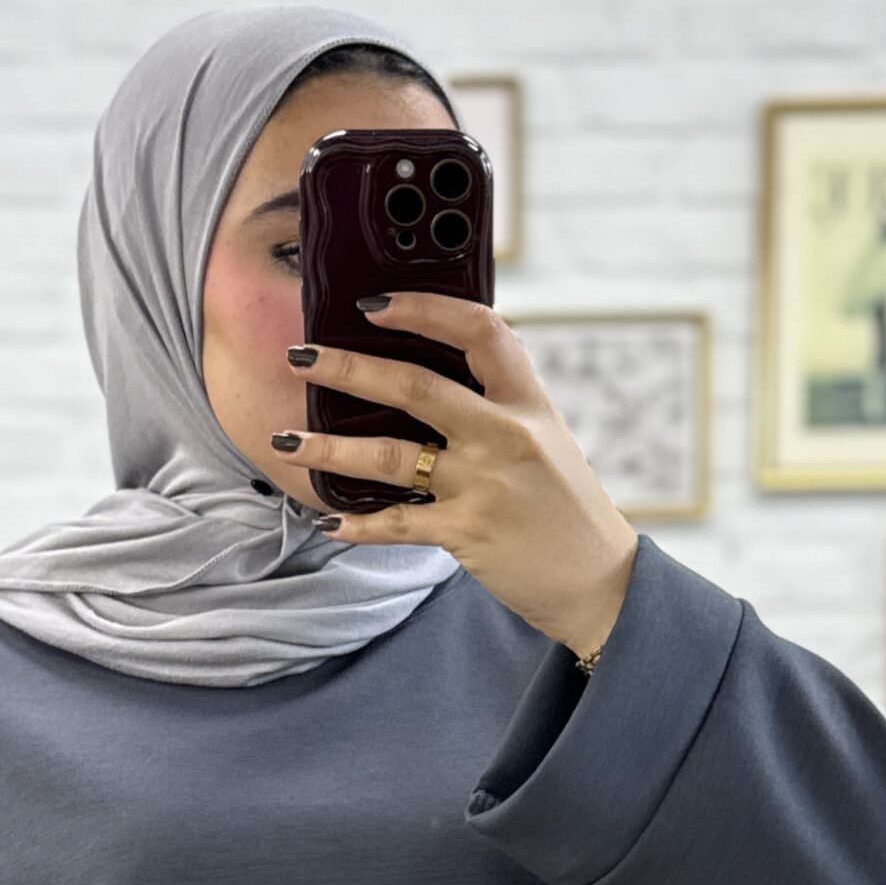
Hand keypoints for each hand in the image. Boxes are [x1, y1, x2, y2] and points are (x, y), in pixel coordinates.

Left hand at [274, 294, 638, 660]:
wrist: (600, 582)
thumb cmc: (567, 509)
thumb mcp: (547, 440)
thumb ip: (499, 407)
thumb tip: (434, 376)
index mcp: (528, 403)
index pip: (480, 331)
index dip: (425, 308)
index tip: (375, 303)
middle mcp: (506, 436)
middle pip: (415, 387)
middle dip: (349, 368)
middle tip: (301, 358)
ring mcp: (484, 485)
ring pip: (389, 455)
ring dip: (328, 448)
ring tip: (285, 442)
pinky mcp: (467, 533)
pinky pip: (397, 524)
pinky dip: (358, 523)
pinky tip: (329, 519)